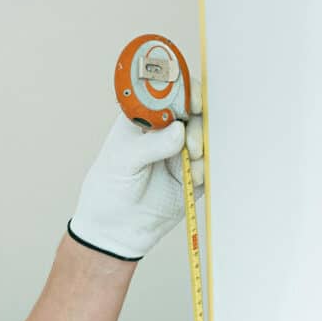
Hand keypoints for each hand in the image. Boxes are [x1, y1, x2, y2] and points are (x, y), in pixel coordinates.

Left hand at [68, 79, 204, 260]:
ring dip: (204, 148)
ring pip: (207, 136)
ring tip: (190, 167)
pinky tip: (195, 179)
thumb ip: (149, 145)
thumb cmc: (109, 188)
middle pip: (195, 111)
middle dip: (199, 125)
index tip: (194, 102)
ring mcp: (181, 151)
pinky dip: (209, 168)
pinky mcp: (194, 173)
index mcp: (142, 117)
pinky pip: (212, 163)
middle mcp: (165, 130)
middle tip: (191, 147)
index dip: (184, 91)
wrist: (117, 229)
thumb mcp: (121, 162)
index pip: (167, 93)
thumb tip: (180, 130)